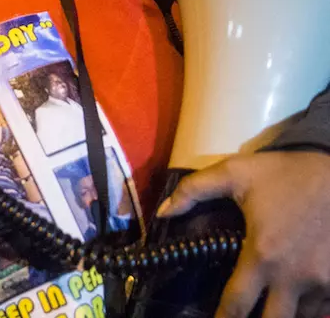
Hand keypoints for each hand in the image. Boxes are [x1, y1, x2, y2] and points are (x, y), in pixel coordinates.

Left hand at [158, 151, 329, 317]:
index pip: (237, 305)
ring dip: (284, 314)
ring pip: (301, 317)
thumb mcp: (235, 172)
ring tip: (268, 305)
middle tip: (242, 315)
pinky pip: (324, 308)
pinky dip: (310, 308)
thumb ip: (194, 191)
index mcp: (263, 255)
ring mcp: (324, 282)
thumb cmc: (285, 173)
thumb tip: (162, 213)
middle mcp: (294, 277)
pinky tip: (296, 299)